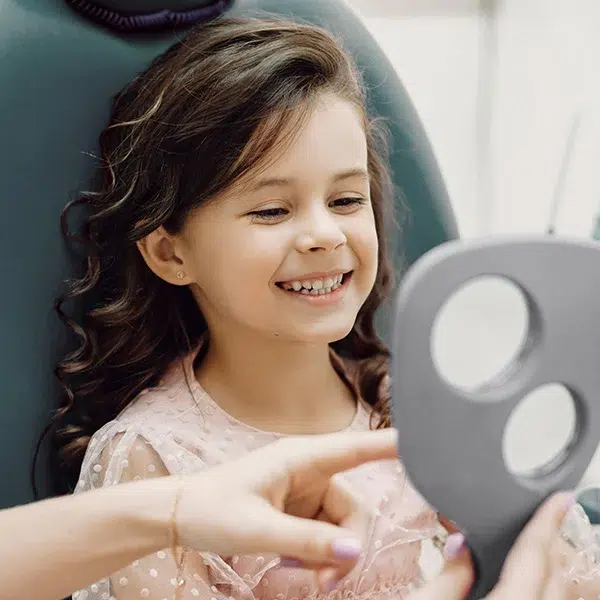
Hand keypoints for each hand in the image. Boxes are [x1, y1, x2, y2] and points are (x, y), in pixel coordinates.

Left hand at [175, 428, 397, 589]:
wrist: (182, 515)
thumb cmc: (213, 509)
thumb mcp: (258, 529)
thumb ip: (307, 541)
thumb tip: (354, 553)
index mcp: (301, 458)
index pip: (355, 448)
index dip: (389, 445)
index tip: (421, 443)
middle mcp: (310, 471)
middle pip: (353, 510)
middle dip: (345, 548)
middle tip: (324, 581)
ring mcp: (306, 492)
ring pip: (342, 529)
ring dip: (330, 558)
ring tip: (303, 579)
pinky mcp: (300, 510)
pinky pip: (325, 537)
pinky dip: (318, 558)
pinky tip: (295, 569)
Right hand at [410, 491, 575, 599]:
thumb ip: (447, 575)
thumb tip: (460, 544)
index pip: (533, 558)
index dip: (547, 523)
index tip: (560, 498)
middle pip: (553, 577)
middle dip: (547, 543)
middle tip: (537, 516)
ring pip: (554, 595)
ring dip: (545, 567)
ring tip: (526, 544)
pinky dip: (537, 585)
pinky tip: (517, 576)